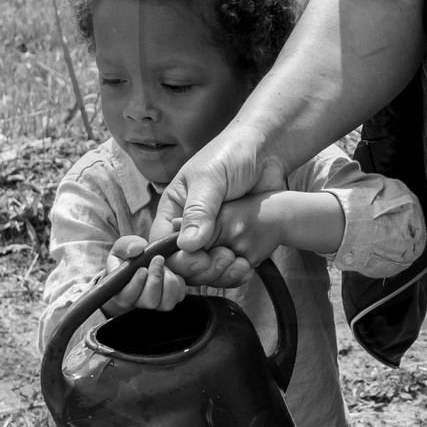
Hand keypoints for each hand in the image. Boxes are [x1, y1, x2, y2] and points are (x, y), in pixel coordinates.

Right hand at [101, 235, 185, 314]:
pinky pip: (178, 297)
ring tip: (166, 266)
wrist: (145, 259)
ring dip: (169, 284)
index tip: (143, 269)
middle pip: (149, 302)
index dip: (136, 284)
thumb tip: (136, 249)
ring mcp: (155, 302)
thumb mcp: (122, 248)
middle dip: (155, 280)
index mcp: (121, 292)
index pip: (126, 297)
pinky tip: (175, 272)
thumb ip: (125, 246)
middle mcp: (138, 301)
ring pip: (166, 304)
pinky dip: (180, 284)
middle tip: (158, 259)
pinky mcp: (169, 299)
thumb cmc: (129, 256)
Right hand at [150, 123, 288, 288]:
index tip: (196, 260)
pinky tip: (246, 268)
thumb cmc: (230, 155)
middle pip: (182, 264)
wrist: (266, 151)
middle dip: (200, 268)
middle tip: (222, 257)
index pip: (161, 245)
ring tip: (236, 260)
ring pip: (205, 271)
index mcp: (173, 210)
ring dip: (219, 273)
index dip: (175, 259)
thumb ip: (199, 210)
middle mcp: (188, 228)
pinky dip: (235, 274)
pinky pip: (228, 269)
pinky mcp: (233, 244)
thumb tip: (187, 245)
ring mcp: (212, 238)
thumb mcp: (210, 178)